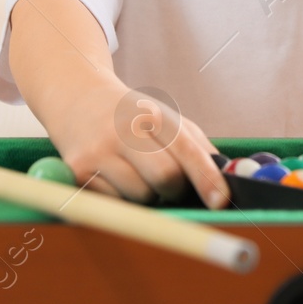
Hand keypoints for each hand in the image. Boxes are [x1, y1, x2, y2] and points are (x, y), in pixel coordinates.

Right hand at [44, 86, 229, 210]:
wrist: (78, 100)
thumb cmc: (133, 117)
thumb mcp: (167, 120)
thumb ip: (198, 148)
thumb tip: (225, 184)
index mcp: (154, 115)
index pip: (186, 149)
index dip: (206, 177)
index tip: (221, 201)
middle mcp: (124, 129)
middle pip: (165, 177)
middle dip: (176, 190)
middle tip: (172, 186)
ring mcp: (98, 150)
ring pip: (140, 195)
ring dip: (148, 196)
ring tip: (138, 175)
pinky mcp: (77, 171)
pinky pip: (114, 203)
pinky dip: (123, 199)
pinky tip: (115, 177)